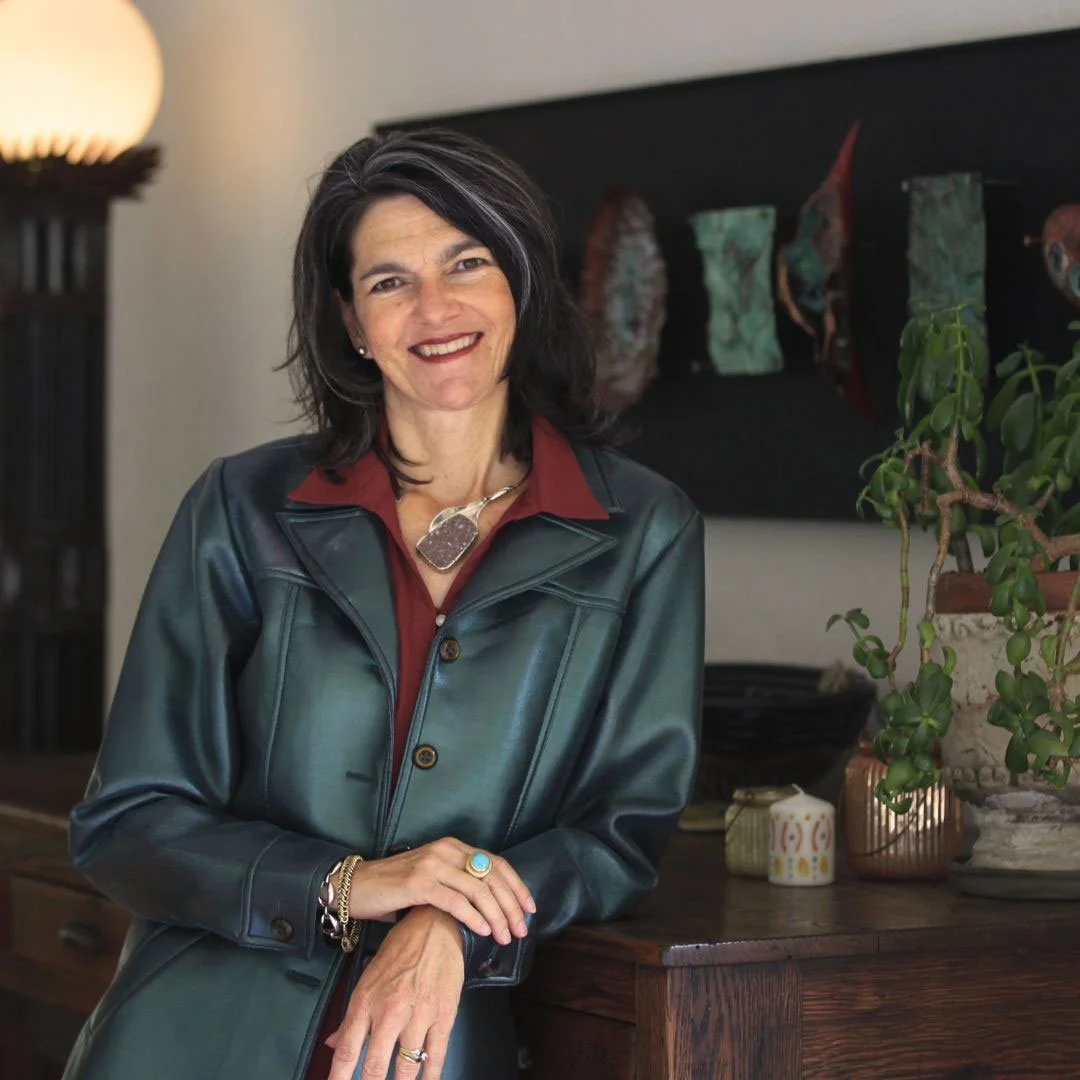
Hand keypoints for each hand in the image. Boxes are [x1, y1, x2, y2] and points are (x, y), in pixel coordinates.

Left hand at [325, 906, 463, 1079]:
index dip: (338, 1079)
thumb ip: (352, 1017)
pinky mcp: (443, 1015)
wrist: (434, 926)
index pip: (348, 1050)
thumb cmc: (400, 951)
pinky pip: (437, 1055)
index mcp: (366, 1001)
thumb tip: (334, 1045)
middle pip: (375, 1066)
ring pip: (407, 1067)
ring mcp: (418, 1014)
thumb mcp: (368, 979)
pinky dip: (431, 1076)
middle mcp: (390, 1010)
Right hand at [339, 837, 534, 946]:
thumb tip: (491, 907)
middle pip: (492, 876)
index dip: (517, 886)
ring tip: (504, 936)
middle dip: (511, 905)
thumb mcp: (433, 878)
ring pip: (478, 890)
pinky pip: (455, 901)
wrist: (357, 886)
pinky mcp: (419, 883)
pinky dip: (474, 917)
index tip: (530, 909)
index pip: (496, 863)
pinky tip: (483, 931)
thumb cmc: (395, 888)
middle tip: (520, 930)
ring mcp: (433, 865)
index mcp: (453, 846)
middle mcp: (446, 850)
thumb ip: (458, 884)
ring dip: (496, 916)